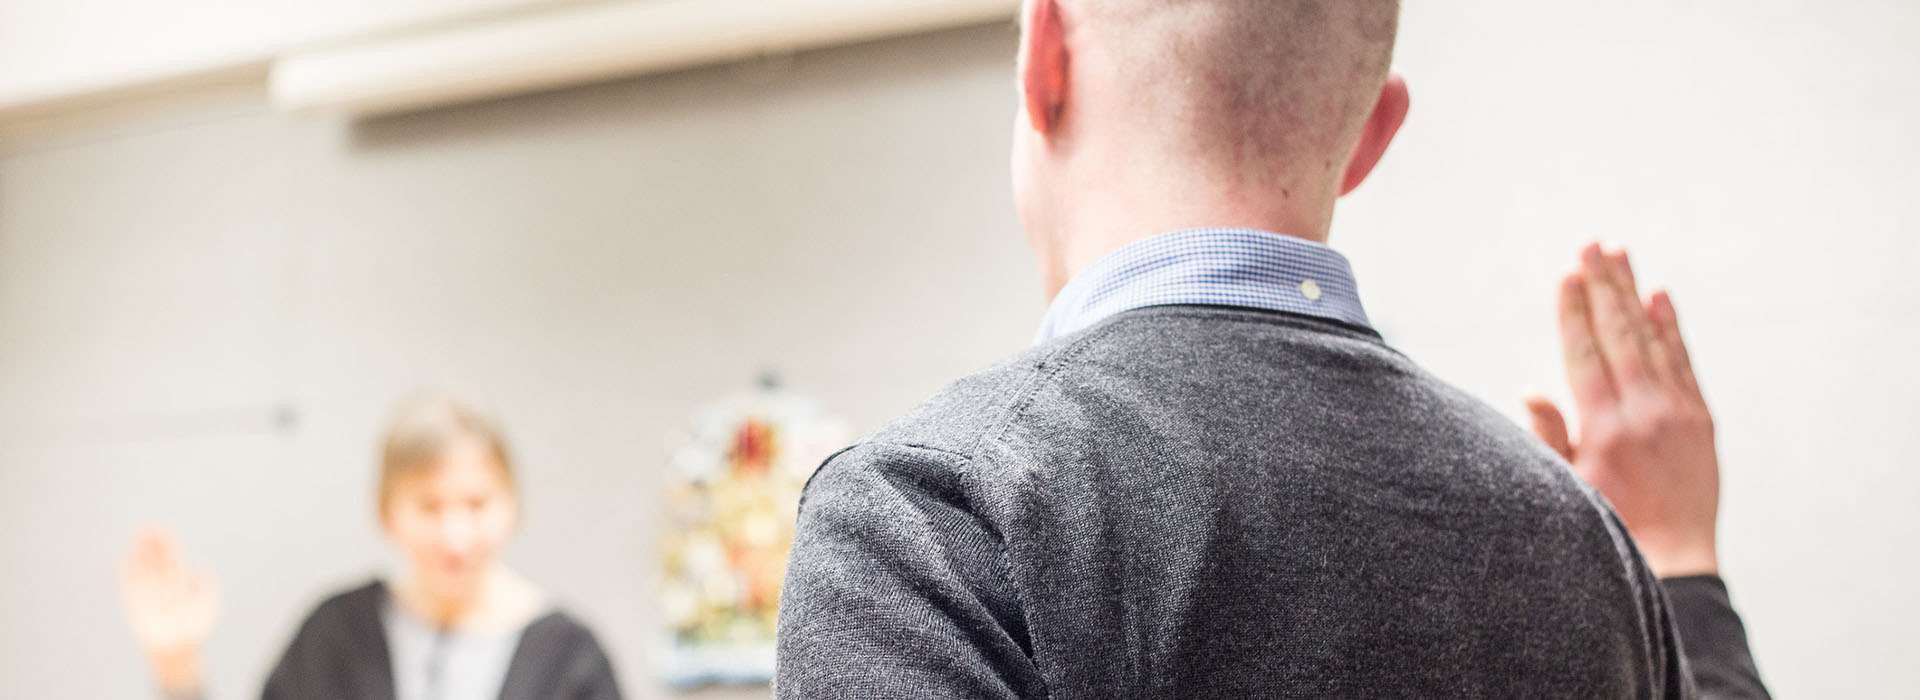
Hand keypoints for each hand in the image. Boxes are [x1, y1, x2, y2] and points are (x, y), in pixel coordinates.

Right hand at [120, 527, 218, 692]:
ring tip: (137, 537)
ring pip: (143, 567)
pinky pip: (129, 584)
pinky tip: (126, 558)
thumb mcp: (207, 607)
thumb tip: (200, 568)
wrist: (177, 648)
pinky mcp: (134, 602)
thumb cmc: (194, 629)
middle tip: (148, 528)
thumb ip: (207, 588)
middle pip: (157, 559)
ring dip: (140, 552)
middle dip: (153, 544)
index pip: (172, 558)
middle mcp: (163, 583)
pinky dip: (128, 571)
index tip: (163, 531)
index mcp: (180, 581)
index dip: (167, 544)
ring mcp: (149, 592)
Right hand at [1526, 244, 1721, 578]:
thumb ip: (1548, 436)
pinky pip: (1684, 362)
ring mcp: (1678, 413)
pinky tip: (1660, 297)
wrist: (1673, 562)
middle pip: (1619, 333)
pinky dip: (1672, 328)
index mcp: (1604, 427)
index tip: (1566, 272)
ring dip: (1634, 294)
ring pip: (1653, 339)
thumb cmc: (1609, 528)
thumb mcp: (1563, 487)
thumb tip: (1531, 389)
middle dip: (1603, 285)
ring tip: (1620, 255)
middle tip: (1592, 244)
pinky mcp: (1701, 421)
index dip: (1573, 310)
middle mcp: (1644, 411)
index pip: (1584, 352)